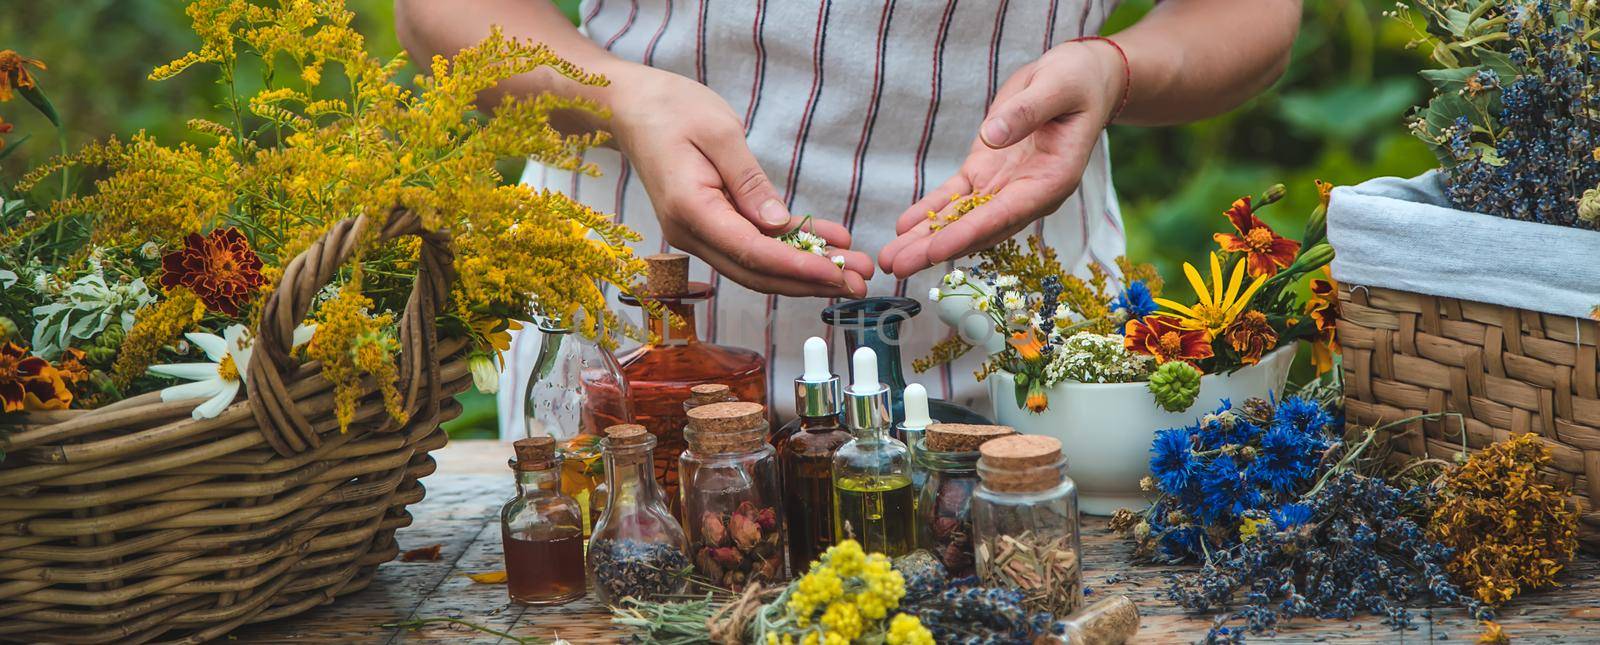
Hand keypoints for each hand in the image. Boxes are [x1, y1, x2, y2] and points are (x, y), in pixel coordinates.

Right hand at [602, 64, 871, 296]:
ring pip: (757, 267)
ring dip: (806, 272)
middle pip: (757, 272)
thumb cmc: (671, 110)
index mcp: (690, 210)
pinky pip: (753, 247)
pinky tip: (829, 245)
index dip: (797, 267)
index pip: (751, 252)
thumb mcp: (719, 132)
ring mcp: (699, 234)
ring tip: (854, 270)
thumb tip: (779, 225)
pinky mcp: (710, 227)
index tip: (837, 273)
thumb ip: (749, 181)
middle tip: (860, 284)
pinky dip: (790, 249)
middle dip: (810, 281)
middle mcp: (691, 233)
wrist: (633, 108)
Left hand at [878, 39, 1124, 278]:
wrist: (1079, 81)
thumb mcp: (1056, 87)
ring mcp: (1004, 187)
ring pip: (961, 219)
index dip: (969, 233)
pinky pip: (955, 198)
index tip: (935, 250)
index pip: (1005, 214)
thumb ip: (1026, 112)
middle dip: (936, 248)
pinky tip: (903, 227)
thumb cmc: (1076, 82)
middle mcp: (1027, 194)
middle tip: (897, 267)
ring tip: (890, 260)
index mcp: (1052, 180)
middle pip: (978, 228)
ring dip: (925, 239)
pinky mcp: (986, 173)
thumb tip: (991, 136)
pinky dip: (929, 211)